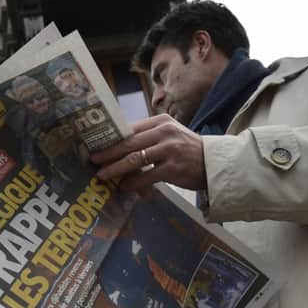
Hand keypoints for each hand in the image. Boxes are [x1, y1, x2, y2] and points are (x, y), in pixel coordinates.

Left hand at [91, 114, 206, 190]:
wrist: (214, 163)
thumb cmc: (188, 150)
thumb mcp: (170, 135)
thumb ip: (148, 137)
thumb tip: (118, 147)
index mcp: (161, 121)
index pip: (130, 128)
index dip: (112, 138)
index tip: (97, 145)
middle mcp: (164, 133)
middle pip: (129, 143)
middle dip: (108, 153)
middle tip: (93, 160)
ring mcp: (169, 150)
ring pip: (135, 159)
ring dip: (116, 168)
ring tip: (103, 175)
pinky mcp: (173, 168)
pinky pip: (147, 176)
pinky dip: (133, 182)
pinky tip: (123, 186)